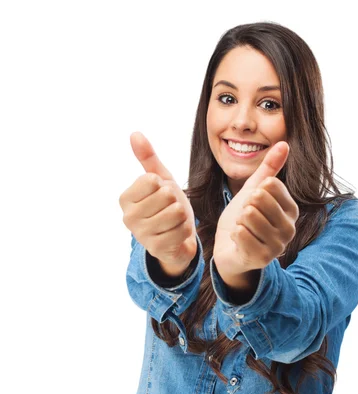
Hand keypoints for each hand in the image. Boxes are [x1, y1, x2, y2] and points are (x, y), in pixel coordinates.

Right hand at [119, 132, 196, 268]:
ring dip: (182, 216)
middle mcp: (128, 217)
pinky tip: (177, 234)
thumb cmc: (166, 207)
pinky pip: (181, 230)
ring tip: (175, 221)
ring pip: (176, 212)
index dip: (164, 185)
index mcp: (125, 198)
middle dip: (175, 201)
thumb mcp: (160, 180)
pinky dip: (185, 230)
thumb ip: (148, 158)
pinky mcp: (156, 248)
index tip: (161, 195)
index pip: (152, 180)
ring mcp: (141, 235)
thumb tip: (135, 134)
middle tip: (170, 210)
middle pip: (166, 195)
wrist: (176, 239)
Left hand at [213, 141, 298, 275]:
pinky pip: (241, 233)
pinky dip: (234, 234)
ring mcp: (278, 245)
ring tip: (243, 228)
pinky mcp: (263, 258)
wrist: (229, 248)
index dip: (254, 190)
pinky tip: (239, 240)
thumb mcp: (254, 190)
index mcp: (292, 210)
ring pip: (248, 216)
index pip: (271, 185)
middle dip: (245, 206)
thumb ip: (269, 169)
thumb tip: (284, 143)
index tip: (253, 202)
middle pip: (259, 199)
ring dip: (239, 221)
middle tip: (246, 217)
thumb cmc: (244, 218)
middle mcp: (290, 228)